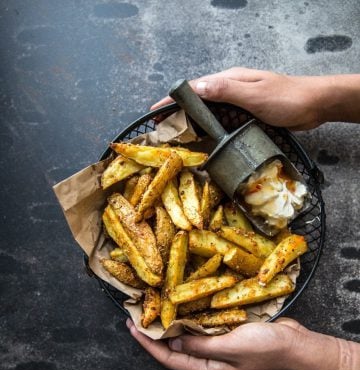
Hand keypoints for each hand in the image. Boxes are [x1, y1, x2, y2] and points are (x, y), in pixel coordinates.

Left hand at [126, 317, 306, 369]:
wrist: (295, 343)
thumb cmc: (265, 348)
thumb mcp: (230, 346)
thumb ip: (199, 345)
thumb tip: (170, 343)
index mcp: (208, 368)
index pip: (169, 358)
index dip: (149, 344)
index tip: (132, 328)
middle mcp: (209, 359)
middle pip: (174, 347)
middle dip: (155, 333)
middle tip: (138, 315)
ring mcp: (218, 345)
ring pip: (186, 335)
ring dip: (170, 323)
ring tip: (153, 308)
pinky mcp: (226, 332)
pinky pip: (201, 325)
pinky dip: (188, 316)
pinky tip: (181, 304)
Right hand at [151, 68, 325, 130]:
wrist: (314, 105)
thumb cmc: (286, 98)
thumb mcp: (254, 94)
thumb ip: (226, 90)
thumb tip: (197, 87)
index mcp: (229, 80)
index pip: (194, 88)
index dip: (172, 100)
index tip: (154, 111)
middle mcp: (230, 90)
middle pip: (197, 101)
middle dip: (178, 113)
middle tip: (161, 129)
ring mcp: (238, 102)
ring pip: (208, 112)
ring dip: (192, 122)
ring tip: (176, 137)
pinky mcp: (246, 115)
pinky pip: (222, 121)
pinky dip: (209, 129)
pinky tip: (204, 139)